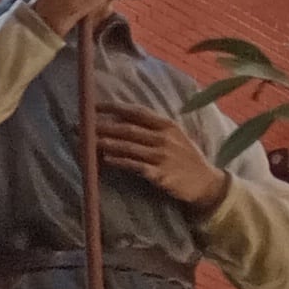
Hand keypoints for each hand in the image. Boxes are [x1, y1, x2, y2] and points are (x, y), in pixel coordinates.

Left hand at [98, 101, 228, 215]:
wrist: (205, 182)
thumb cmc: (184, 157)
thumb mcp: (174, 137)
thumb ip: (151, 128)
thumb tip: (119, 120)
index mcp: (167, 125)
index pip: (137, 112)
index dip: (114, 107)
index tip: (94, 106)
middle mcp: (164, 138)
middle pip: (129, 129)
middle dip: (104, 126)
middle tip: (82, 126)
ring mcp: (162, 157)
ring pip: (130, 147)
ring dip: (108, 143)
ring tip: (89, 141)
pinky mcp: (160, 175)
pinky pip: (135, 166)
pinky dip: (120, 162)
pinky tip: (106, 160)